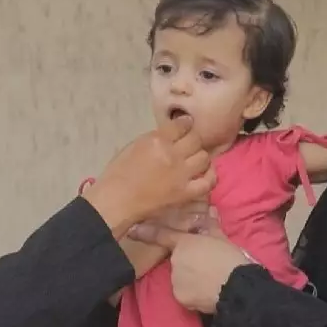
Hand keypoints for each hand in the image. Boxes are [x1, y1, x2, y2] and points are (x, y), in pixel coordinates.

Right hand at [84, 116, 215, 235]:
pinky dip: (210, 176)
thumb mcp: (134, 146)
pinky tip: (205, 174)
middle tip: (189, 147)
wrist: (116, 201)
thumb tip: (171, 136)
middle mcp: (173, 155)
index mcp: (157, 140)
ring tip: (194, 162)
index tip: (186, 127)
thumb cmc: (118, 174)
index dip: (186, 125)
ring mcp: (181, 175)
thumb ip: (155, 139)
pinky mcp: (185, 193)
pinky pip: (208, 182)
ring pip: (204, 158)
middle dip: (193, 141)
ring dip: (200, 157)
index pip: (181, 125)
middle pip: (196, 140)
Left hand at [127, 208, 251, 313]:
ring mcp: (175, 280)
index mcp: (185, 243)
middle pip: (178, 261)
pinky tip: (206, 293)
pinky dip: (193, 294)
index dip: (146, 232)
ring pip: (180, 279)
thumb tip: (211, 210)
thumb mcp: (223, 240)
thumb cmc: (230, 259)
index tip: (132, 230)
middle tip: (207, 267)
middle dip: (188, 263)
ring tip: (210, 282)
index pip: (163, 236)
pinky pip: (184, 294)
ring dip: (191, 279)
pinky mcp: (180, 298)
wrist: (236, 286)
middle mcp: (175, 260)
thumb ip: (212, 226)